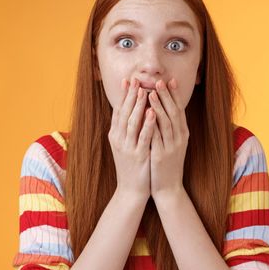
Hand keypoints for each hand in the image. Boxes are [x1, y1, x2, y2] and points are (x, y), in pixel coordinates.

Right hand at [108, 77, 155, 200]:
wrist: (131, 189)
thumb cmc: (131, 165)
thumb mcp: (124, 144)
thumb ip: (126, 128)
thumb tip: (129, 110)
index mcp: (115, 135)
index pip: (118, 110)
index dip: (123, 95)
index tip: (128, 80)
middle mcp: (118, 139)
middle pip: (124, 113)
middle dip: (130, 95)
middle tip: (136, 80)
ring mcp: (127, 147)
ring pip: (132, 122)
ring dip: (138, 106)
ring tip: (144, 91)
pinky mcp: (138, 155)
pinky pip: (143, 136)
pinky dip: (147, 123)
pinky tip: (153, 113)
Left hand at [148, 78, 188, 200]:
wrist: (168, 188)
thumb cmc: (167, 164)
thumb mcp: (172, 143)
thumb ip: (169, 127)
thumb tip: (163, 109)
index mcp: (182, 134)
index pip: (179, 110)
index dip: (175, 95)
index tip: (170, 80)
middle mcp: (179, 138)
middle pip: (174, 113)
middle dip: (167, 96)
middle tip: (160, 81)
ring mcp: (171, 147)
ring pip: (166, 123)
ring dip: (159, 107)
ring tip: (151, 93)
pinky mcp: (161, 156)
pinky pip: (156, 137)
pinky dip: (151, 125)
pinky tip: (146, 115)